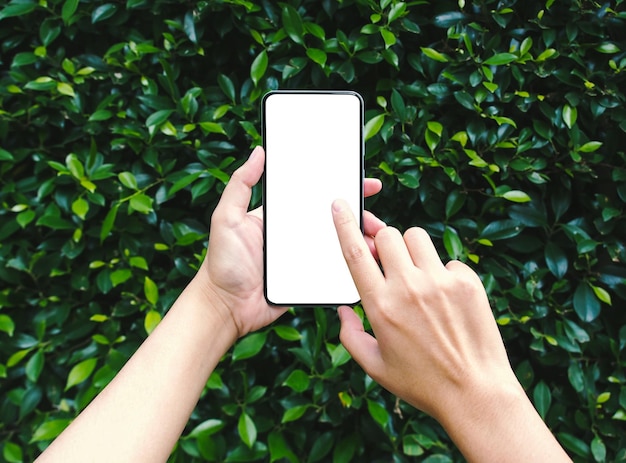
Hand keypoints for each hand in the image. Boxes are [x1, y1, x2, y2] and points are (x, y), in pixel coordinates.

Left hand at [197, 147, 383, 336]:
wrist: (224, 307)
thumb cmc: (221, 262)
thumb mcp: (226, 217)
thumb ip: (241, 184)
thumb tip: (258, 152)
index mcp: (282, 217)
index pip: (316, 197)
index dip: (341, 188)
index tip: (365, 183)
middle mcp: (298, 234)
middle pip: (336, 221)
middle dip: (361, 218)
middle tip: (379, 221)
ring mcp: (306, 258)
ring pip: (340, 246)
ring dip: (361, 242)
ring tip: (377, 243)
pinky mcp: (309, 280)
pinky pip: (335, 271)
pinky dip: (353, 267)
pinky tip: (367, 264)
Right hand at [331, 199, 517, 418]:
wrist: (475, 392)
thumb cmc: (421, 383)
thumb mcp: (375, 366)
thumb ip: (350, 335)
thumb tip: (344, 309)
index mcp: (380, 306)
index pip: (355, 253)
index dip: (344, 224)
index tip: (340, 204)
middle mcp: (409, 288)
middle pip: (388, 234)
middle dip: (383, 243)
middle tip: (389, 262)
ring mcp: (440, 282)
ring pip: (417, 236)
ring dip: (412, 251)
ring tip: (419, 276)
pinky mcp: (468, 282)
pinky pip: (448, 259)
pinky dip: (443, 272)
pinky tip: (446, 297)